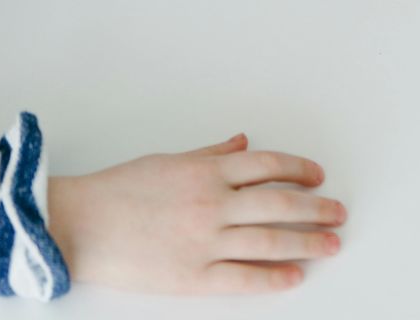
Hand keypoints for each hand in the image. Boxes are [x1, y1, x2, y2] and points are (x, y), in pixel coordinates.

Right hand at [48, 134, 345, 294]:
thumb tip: (243, 141)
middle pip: (278, 202)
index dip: (298, 169)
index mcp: (208, 171)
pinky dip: (272, 277)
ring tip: (332, 243)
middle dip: (314, 207)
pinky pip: (242, 277)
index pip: (267, 165)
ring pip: (268, 239)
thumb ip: (211, 153)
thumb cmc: (122, 188)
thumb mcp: (170, 160)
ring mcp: (205, 241)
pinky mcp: (192, 276)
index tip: (318, 176)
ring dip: (306, 241)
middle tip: (338, 212)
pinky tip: (295, 275)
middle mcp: (213, 203)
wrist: (81, 224)